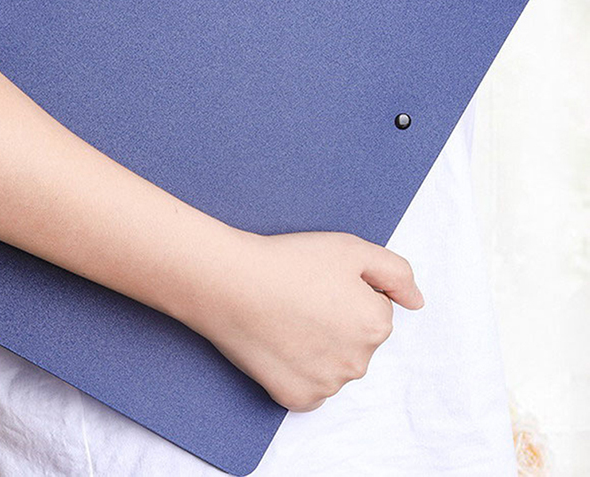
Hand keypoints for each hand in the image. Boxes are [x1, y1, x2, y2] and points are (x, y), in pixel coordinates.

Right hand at [184, 231, 423, 411]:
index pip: (373, 308)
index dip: (345, 289)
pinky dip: (297, 369)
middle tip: (299, 296)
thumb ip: (396, 272)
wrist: (230, 283)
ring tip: (285, 316)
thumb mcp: (350, 248)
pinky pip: (309, 387)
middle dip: (335, 320)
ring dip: (317, 346)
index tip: (317, 280)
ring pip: (333, 364)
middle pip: (355, 340)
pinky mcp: (296, 398)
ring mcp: (327, 384)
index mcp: (376, 324)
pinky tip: (279, 342)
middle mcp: (359, 362)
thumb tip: (416, 302)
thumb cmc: (288, 261)